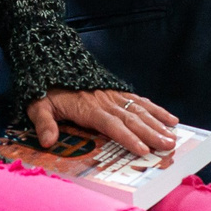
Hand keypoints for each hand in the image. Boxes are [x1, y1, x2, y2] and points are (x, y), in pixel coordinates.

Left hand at [27, 89, 178, 156]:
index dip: (127, 137)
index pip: (111, 124)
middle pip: (131, 119)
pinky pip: (140, 100)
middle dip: (151, 133)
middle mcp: (104, 101)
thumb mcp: (37, 105)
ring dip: (158, 124)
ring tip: (173, 137)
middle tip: (168, 146)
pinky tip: (170, 118)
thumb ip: (44, 123)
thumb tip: (48, 141)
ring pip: (139, 110)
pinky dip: (156, 109)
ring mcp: (113, 95)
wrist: (50, 61)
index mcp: (87, 107)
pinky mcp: (117, 91)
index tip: (142, 149)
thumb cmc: (45, 89)